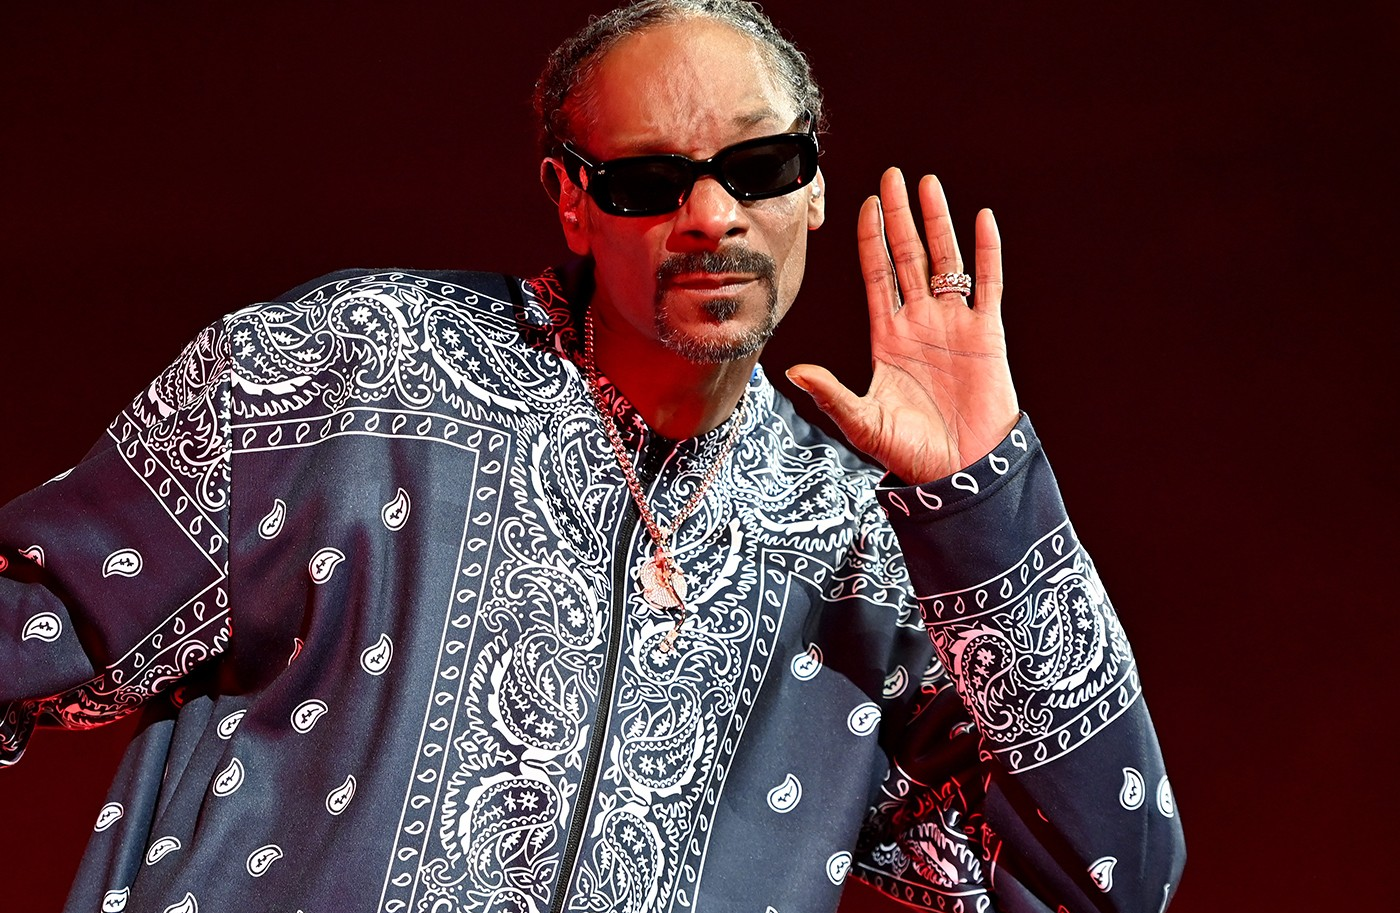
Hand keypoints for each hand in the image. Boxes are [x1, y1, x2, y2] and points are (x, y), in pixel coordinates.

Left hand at [787, 168, 1019, 483]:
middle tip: (892, 176)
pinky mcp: (987, 334)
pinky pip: (987, 284)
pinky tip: (980, 219)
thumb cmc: (910, 452)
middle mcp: (920, 322)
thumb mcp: (862, 423)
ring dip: (937, 222)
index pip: (877, 275)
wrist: (960, 470)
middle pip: (908, 256)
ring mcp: (954, 324)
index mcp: (888, 337)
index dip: (871, 241)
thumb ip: (830, 394)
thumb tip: (792, 371)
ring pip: (945, 260)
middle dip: (899, 217)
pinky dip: (986, 252)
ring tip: (928, 184)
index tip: (864, 205)